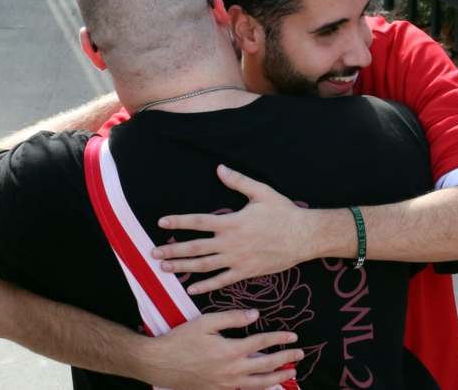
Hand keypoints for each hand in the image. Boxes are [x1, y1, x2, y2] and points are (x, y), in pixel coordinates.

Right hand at [142, 309, 302, 389]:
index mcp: (230, 351)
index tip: (293, 335)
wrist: (160, 363)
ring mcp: (226, 384)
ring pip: (259, 384)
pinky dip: (258, 389)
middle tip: (300, 355)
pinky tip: (265, 386)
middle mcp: (232, 371)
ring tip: (291, 374)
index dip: (280, 338)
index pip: (263, 344)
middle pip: (267, 367)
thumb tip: (254, 315)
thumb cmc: (181, 339)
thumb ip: (231, 318)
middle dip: (286, 360)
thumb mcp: (205, 322)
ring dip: (278, 378)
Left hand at [152, 165, 313, 294]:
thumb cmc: (283, 212)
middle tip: (153, 253)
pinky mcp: (246, 272)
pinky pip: (222, 281)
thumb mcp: (261, 192)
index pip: (198, 222)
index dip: (179, 222)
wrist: (304, 236)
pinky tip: (191, 289)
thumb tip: (220, 168)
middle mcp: (231, 242)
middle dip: (172, 250)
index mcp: (232, 222)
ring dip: (183, 268)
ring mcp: (237, 259)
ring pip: (204, 266)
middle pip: (195, 247)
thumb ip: (238, 181)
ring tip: (165, 269)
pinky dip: (205, 286)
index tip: (162, 222)